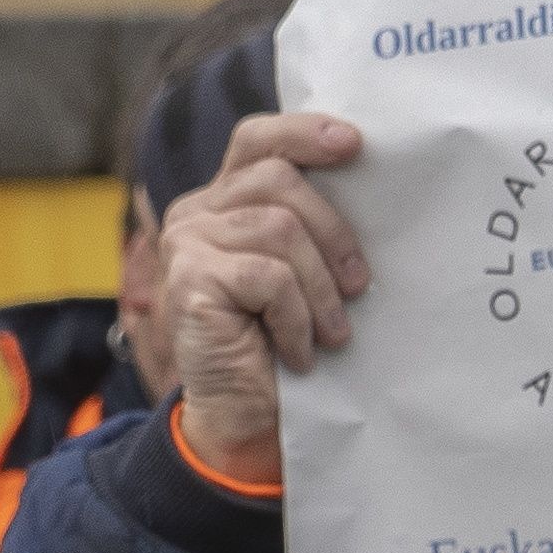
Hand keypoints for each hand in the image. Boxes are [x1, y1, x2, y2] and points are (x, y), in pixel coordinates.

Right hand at [161, 111, 369, 490]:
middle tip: (359, 285)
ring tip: (332, 333)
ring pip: (279, 229)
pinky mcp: (189, 279)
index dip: (303, 133)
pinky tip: (300, 352)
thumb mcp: (299, 272)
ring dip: (320, 288)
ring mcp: (185, 242)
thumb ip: (308, 224)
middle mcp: (194, 212)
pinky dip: (297, 319)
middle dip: (333, 231)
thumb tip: (368, 179)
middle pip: (277, 179)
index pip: (257, 140)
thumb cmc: (280, 344)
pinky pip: (269, 277)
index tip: (354, 144)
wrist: (244, 419)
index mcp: (222, 200)